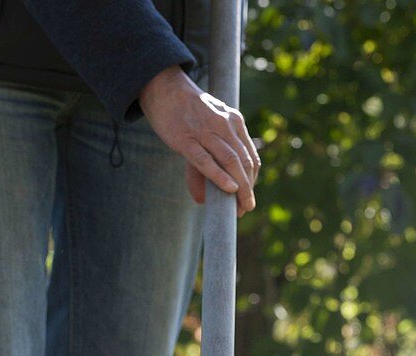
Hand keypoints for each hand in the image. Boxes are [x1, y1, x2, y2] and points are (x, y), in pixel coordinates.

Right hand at [139, 66, 259, 215]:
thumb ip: (205, 165)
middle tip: (246, 208)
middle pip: (244, 161)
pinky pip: (207, 160)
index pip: (250, 156)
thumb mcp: (203, 132)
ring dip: (239, 187)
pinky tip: (228, 189)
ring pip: (231, 161)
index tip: (248, 199)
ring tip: (241, 207)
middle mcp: (225, 125)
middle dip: (248, 188)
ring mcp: (206, 131)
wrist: (163, 88)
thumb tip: (202, 200)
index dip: (252, 181)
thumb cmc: (184, 114)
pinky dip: (220, 176)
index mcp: (234, 121)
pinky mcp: (187, 139)